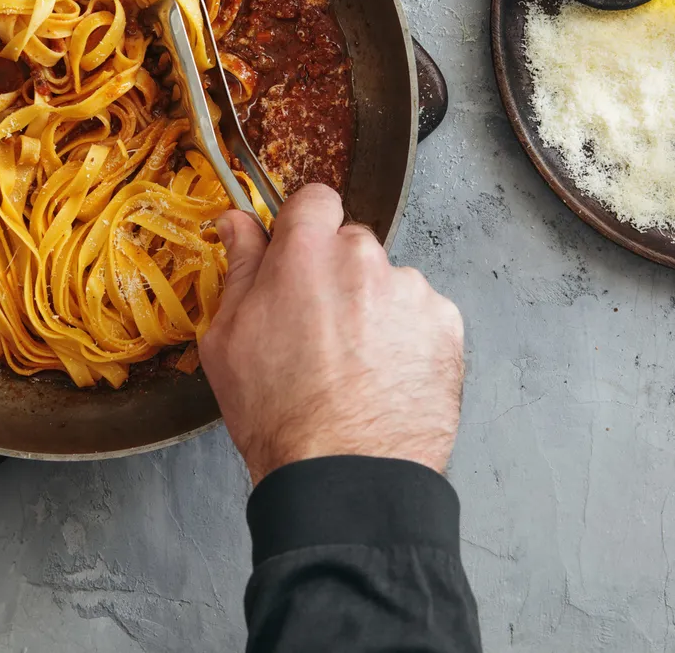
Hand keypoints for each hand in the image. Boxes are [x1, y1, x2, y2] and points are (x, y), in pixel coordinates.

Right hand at [201, 184, 464, 483]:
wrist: (345, 474)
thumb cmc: (278, 413)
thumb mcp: (228, 338)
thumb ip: (240, 267)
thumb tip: (238, 221)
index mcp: (307, 252)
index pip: (315, 200)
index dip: (304, 229)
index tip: (298, 259)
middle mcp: (365, 258)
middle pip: (352, 245)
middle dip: (338, 276)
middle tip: (320, 331)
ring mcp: (412, 290)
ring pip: (389, 284)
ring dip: (375, 309)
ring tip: (356, 367)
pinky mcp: (446, 325)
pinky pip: (422, 317)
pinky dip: (407, 339)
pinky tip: (385, 378)